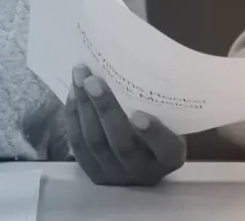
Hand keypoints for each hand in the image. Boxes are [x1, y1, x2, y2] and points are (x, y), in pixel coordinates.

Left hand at [64, 65, 186, 185]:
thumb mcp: (171, 123)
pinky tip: (74, 93)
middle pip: (122, 143)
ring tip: (79, 78)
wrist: (140, 164)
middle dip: (105, 109)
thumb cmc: (159, 130)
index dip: (154, 133)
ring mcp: (114, 174)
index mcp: (169, 158)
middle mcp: (143, 172)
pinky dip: (73, 116)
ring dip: (84, 107)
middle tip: (92, 80)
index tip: (139, 114)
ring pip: (95, 142)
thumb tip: (135, 69)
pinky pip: (78, 144)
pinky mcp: (92, 171)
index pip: (167, 149)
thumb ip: (160, 107)